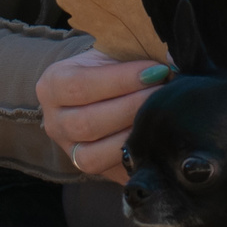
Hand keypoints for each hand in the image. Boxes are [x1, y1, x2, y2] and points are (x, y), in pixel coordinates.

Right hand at [36, 50, 170, 183]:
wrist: (102, 91)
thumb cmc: (112, 67)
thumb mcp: (116, 53)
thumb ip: (138, 55)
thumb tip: (173, 61)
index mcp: (53, 85)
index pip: (81, 86)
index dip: (122, 80)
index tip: (156, 71)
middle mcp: (54, 122)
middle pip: (87, 123)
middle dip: (132, 108)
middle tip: (165, 94)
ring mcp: (70, 151)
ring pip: (93, 155)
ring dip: (133, 135)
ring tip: (161, 116)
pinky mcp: (91, 170)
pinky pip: (112, 173)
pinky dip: (136, 159)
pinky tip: (157, 141)